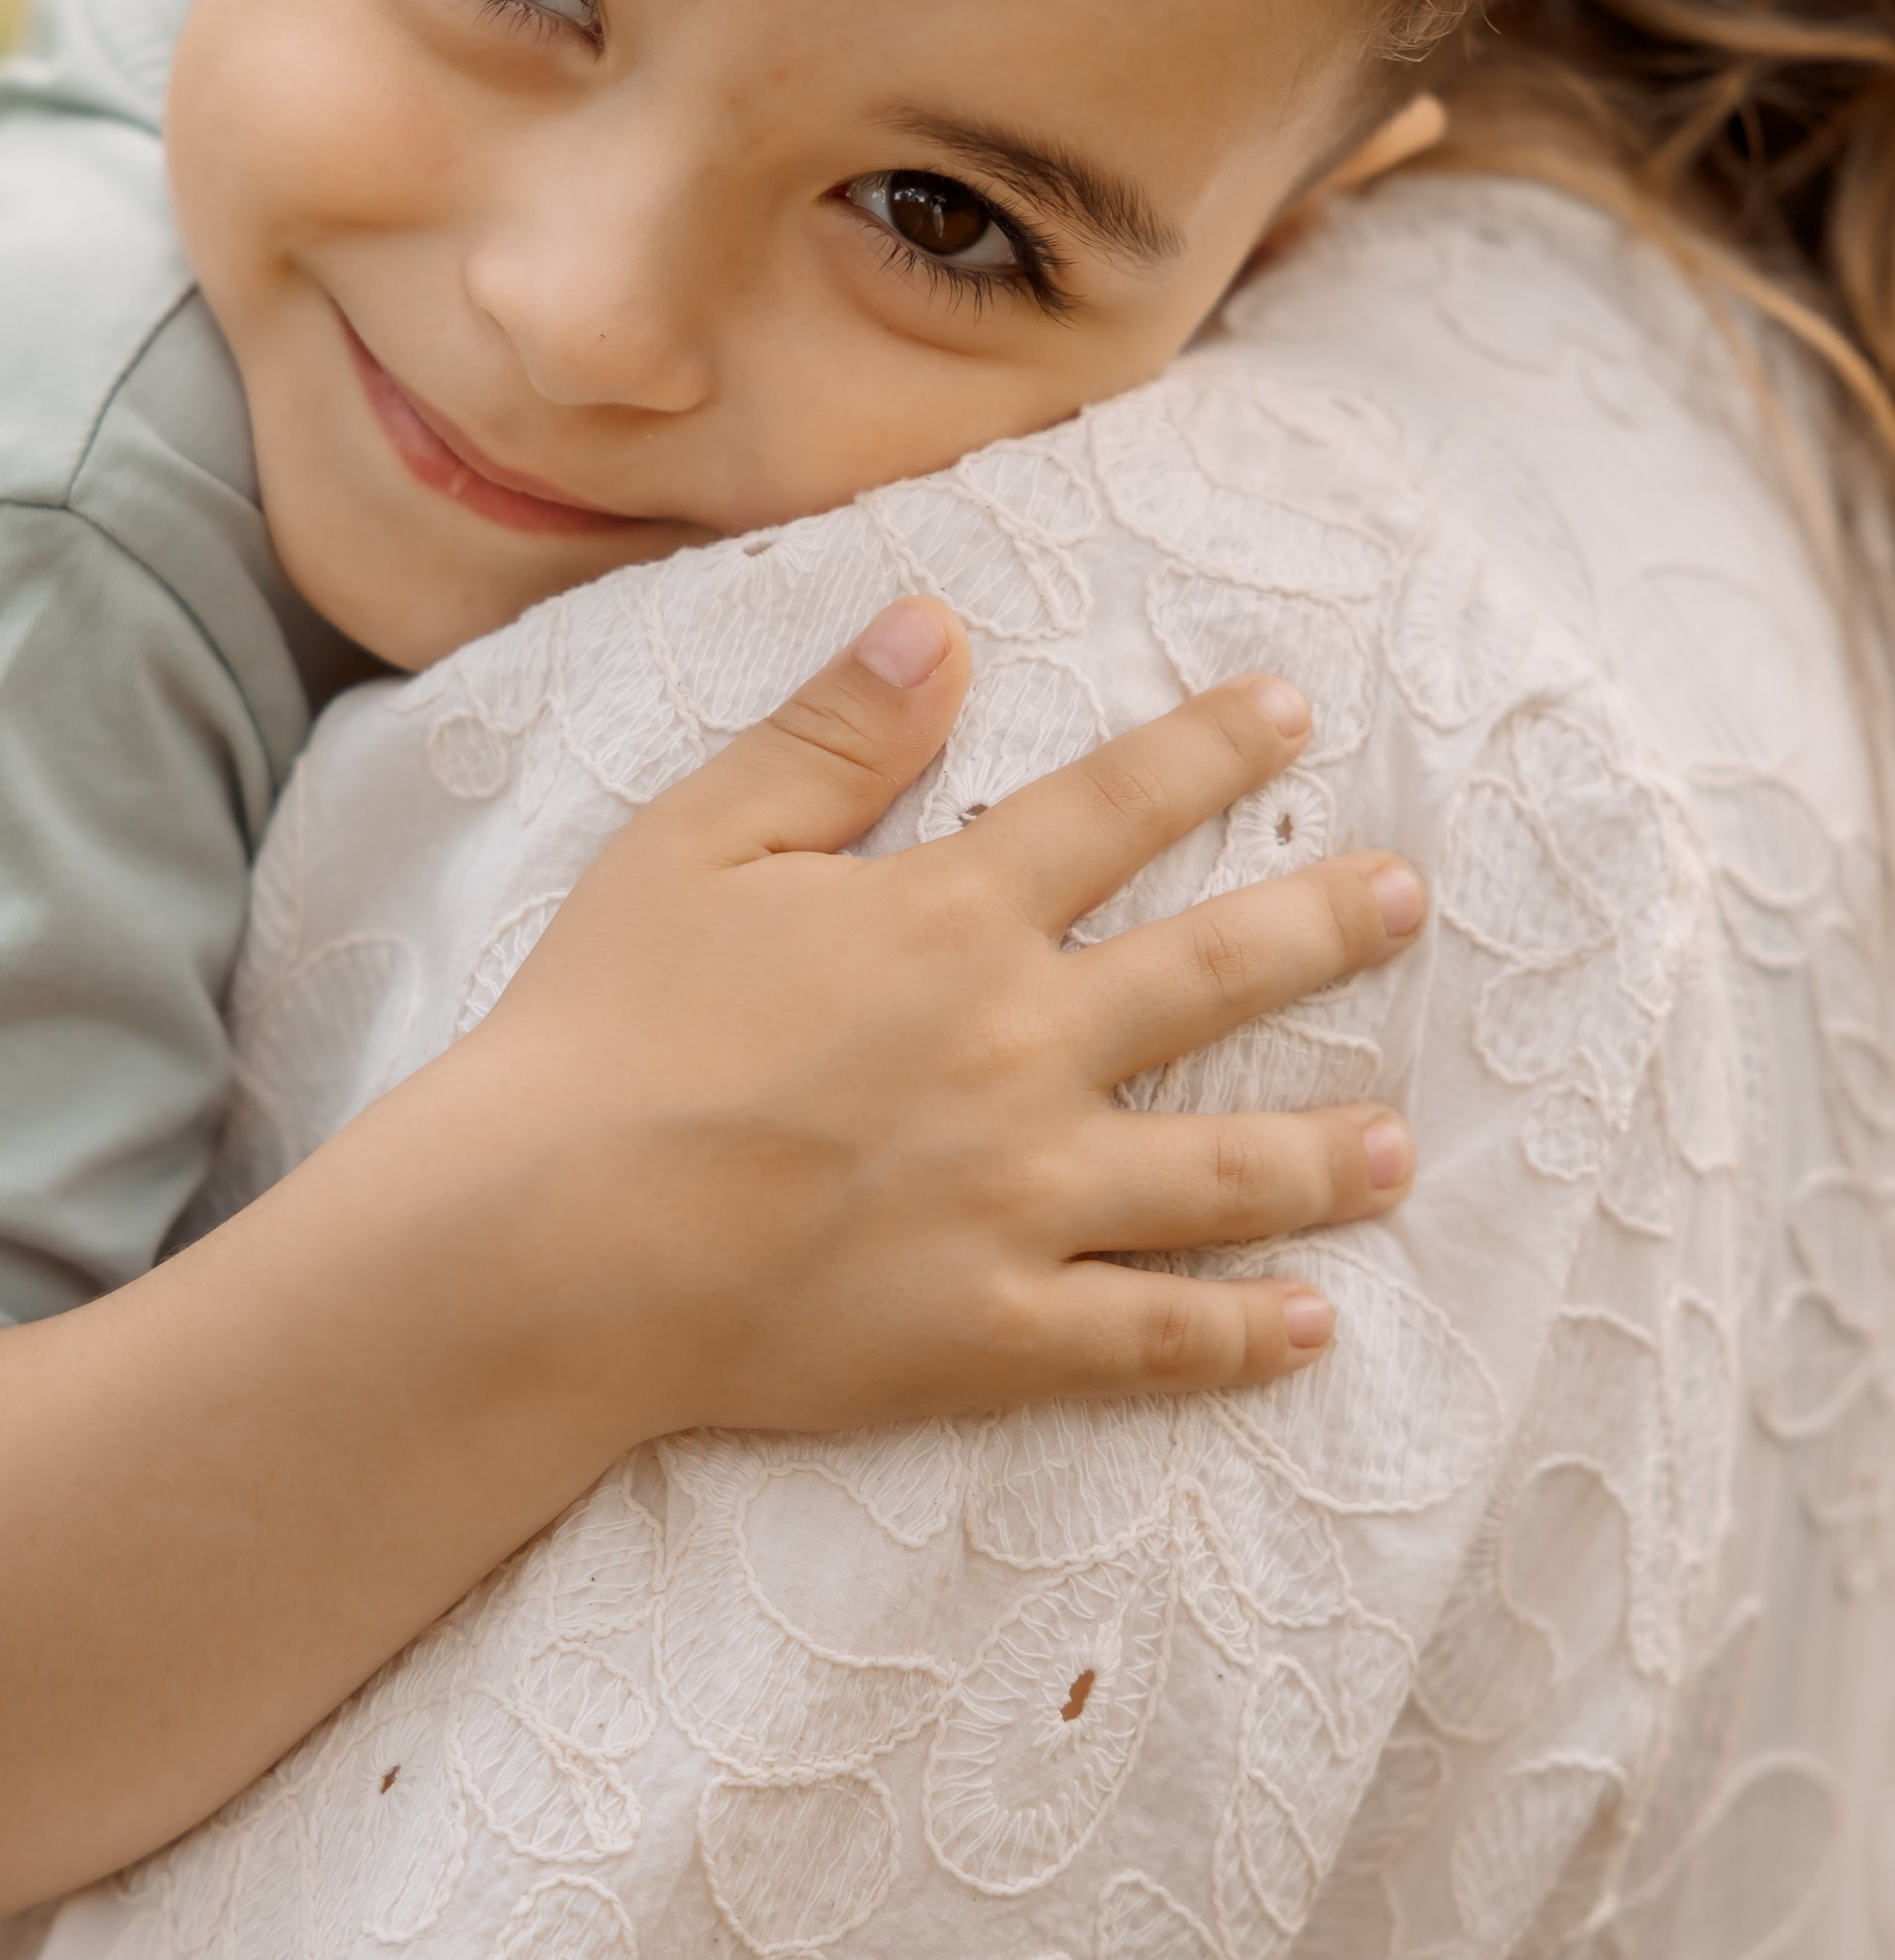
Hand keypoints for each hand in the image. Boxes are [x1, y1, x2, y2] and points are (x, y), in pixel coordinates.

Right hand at [466, 596, 1422, 1437]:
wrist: (551, 1238)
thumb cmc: (603, 1028)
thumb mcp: (697, 839)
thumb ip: (833, 734)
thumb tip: (941, 621)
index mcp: (948, 918)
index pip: (1113, 808)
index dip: (1208, 750)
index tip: (1291, 710)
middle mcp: (1018, 1048)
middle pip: (1214, 975)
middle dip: (1323, 927)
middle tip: (1407, 900)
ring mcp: (1021, 1199)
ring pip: (1221, 1170)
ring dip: (1326, 1154)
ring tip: (1400, 1147)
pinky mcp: (992, 1328)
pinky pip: (1149, 1338)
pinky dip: (1240, 1336)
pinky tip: (1310, 1330)